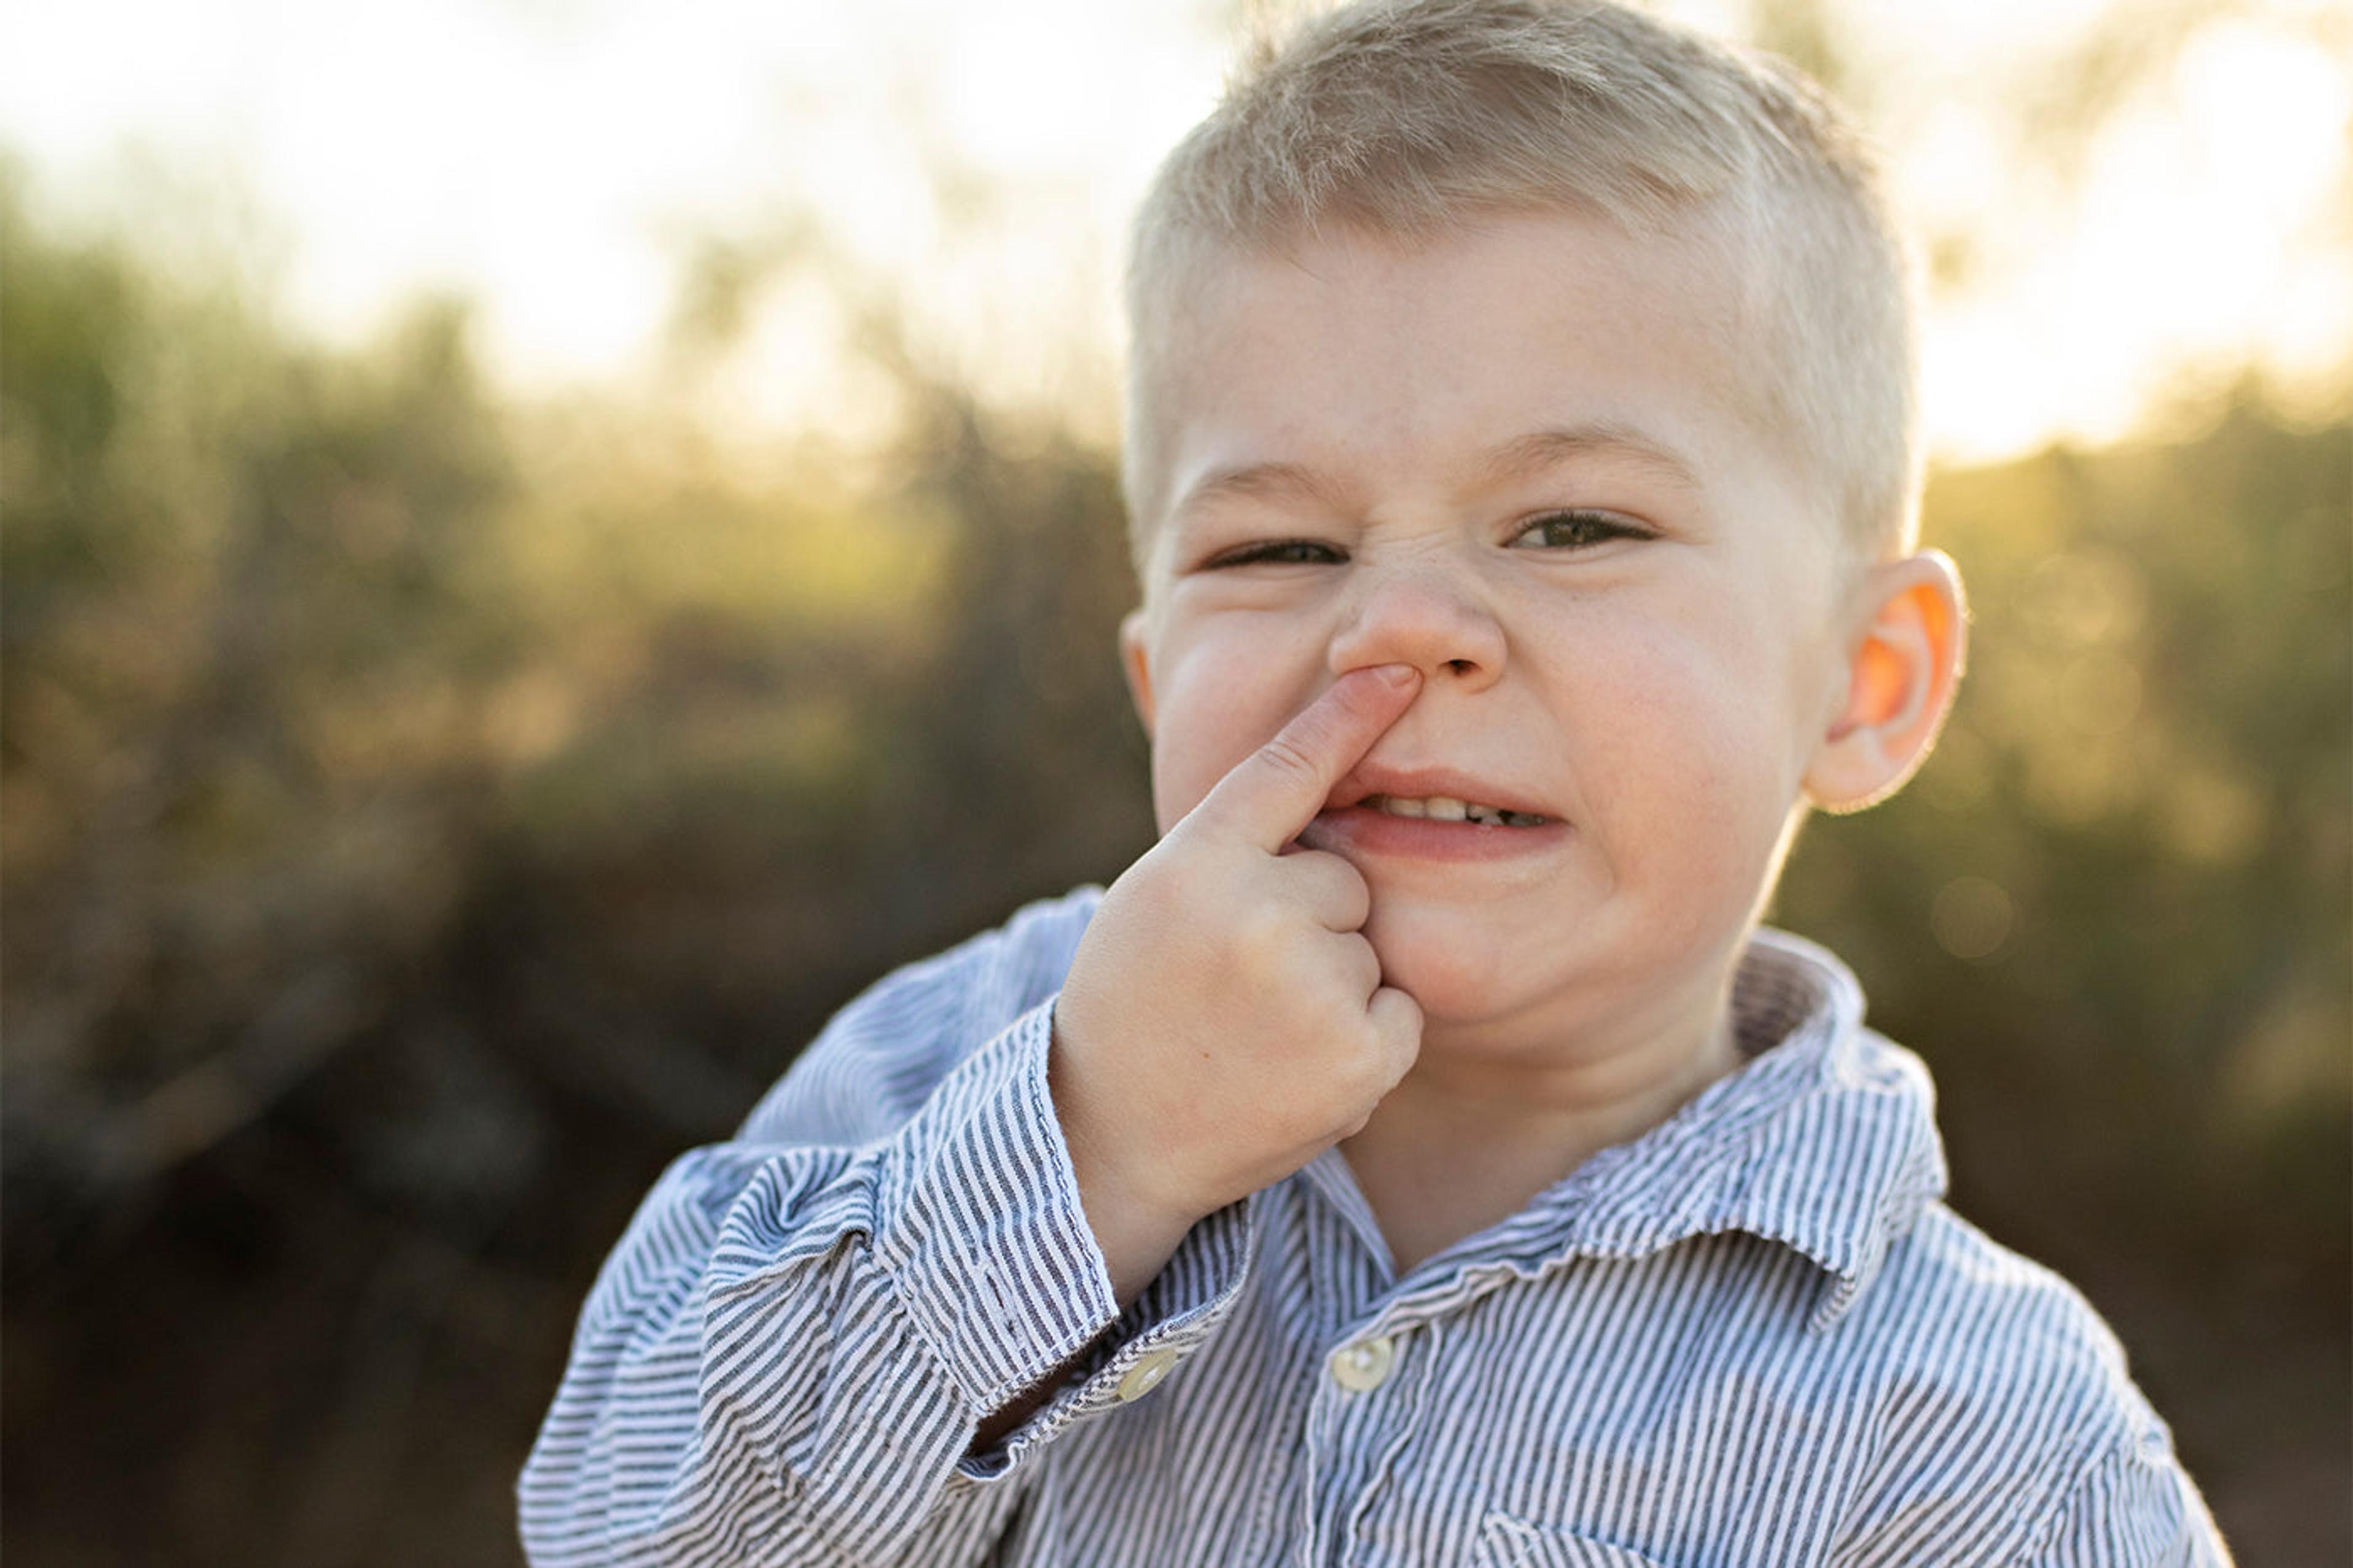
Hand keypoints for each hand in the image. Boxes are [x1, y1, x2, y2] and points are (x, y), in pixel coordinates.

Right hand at [1050, 665, 1425, 1302]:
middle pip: (1344, 874)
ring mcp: (1310, 985)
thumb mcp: (1151, 896)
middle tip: (1238, 976)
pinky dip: (1366, 1038)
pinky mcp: (1358, 1054)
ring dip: (1332, 981)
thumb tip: (1295, 765)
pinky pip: (1399, 1009)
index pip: (1287, 767)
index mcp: (1195, 862)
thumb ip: (1223, 841)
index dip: (1347, 715)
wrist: (1110, 1137)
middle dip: (1310, 916)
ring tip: (1256, 1029)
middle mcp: (1254, 913)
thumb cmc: (1135, 1001)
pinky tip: (1297, 1065)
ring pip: (1368, 944)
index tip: (1400, 673)